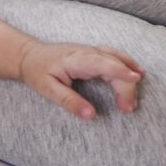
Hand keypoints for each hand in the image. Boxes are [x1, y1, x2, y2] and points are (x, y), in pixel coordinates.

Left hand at [17, 41, 143, 119]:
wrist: (28, 55)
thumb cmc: (36, 71)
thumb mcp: (46, 89)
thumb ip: (69, 101)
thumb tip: (90, 115)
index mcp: (74, 59)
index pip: (102, 62)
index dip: (120, 70)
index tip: (135, 79)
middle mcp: (86, 51)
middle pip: (113, 64)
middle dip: (126, 84)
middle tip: (128, 108)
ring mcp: (90, 50)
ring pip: (116, 58)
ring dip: (129, 74)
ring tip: (135, 97)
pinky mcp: (93, 53)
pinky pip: (114, 56)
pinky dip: (126, 64)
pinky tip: (137, 73)